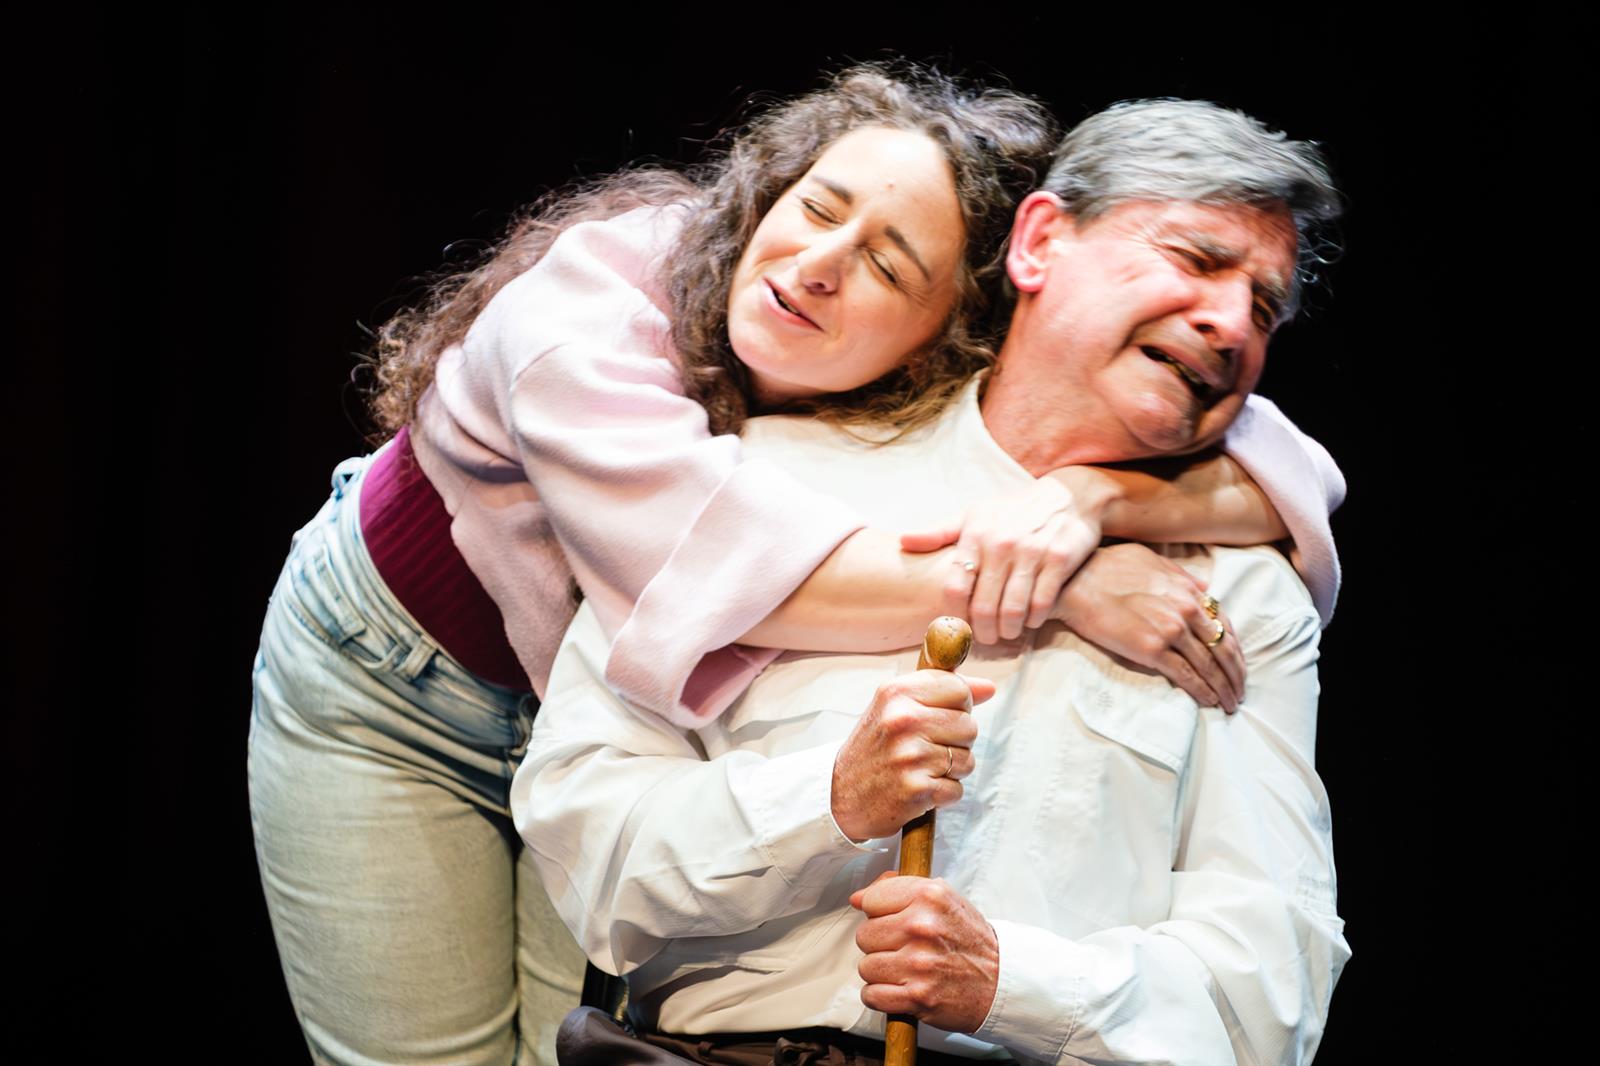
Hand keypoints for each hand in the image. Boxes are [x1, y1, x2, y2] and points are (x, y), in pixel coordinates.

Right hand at [830, 671, 995, 842]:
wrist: (839, 795)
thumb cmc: (875, 748)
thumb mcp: (896, 708)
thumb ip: (942, 692)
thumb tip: (989, 688)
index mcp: (897, 693)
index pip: (959, 689)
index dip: (957, 706)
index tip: (937, 718)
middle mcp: (903, 720)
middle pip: (969, 726)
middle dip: (956, 742)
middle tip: (925, 749)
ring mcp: (910, 756)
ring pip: (967, 760)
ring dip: (950, 770)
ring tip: (920, 769)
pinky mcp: (917, 789)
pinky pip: (956, 789)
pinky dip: (943, 794)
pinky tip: (919, 789)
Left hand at [850, 872, 998, 1033]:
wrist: (1002, 981)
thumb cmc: (969, 939)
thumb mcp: (943, 898)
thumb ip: (900, 888)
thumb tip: (858, 898)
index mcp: (929, 896)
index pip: (870, 900)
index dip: (878, 913)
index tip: (893, 921)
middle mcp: (922, 927)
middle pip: (864, 935)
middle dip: (879, 944)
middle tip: (903, 948)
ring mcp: (919, 963)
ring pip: (866, 967)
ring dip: (881, 972)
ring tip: (905, 969)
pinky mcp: (918, 997)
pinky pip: (872, 995)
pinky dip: (881, 996)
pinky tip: (900, 988)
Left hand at [901, 468, 1116, 645]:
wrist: (1068, 497)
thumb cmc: (1012, 511)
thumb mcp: (974, 515)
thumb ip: (939, 532)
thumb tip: (904, 541)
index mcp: (976, 535)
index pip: (955, 587)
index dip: (953, 615)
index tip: (958, 625)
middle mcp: (1001, 544)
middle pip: (982, 606)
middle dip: (982, 631)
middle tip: (985, 638)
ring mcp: (1031, 553)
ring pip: (1012, 610)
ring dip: (1007, 630)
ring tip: (1006, 633)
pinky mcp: (1059, 560)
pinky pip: (1041, 604)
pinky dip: (1033, 620)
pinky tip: (1029, 621)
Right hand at [1053, 543, 1245, 711]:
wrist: (1074, 582)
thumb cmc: (1106, 567)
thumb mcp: (1150, 558)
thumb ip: (1180, 574)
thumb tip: (1203, 586)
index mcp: (1187, 590)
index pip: (1222, 624)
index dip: (1234, 647)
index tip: (1236, 663)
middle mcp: (1185, 611)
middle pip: (1223, 648)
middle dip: (1235, 673)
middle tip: (1241, 690)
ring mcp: (1170, 631)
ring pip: (1209, 666)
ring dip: (1223, 687)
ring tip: (1230, 702)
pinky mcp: (1151, 650)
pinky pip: (1185, 675)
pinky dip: (1202, 690)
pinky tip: (1210, 700)